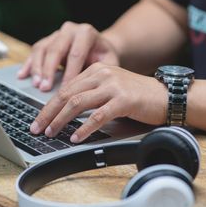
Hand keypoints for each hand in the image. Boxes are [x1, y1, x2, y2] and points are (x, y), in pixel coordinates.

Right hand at [17, 21, 119, 91]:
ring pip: (42, 48)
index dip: (69, 73)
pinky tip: (22, 76)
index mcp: (86, 32)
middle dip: (49, 70)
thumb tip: (90, 90)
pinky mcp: (47, 40)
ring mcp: (56, 34)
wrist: (99, 47)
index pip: (76, 54)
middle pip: (56, 49)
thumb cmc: (104, 58)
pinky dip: (28, 64)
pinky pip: (35, 51)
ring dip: (37, 68)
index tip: (65, 90)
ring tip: (36, 84)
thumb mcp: (109, 63)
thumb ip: (101, 73)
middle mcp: (69, 29)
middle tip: (45, 88)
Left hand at [29, 63, 166, 142]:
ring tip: (52, 133)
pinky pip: (98, 115)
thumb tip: (64, 113)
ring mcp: (113, 86)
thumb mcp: (110, 89)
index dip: (48, 105)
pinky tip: (76, 137)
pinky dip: (84, 128)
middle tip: (37, 128)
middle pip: (66, 94)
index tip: (39, 119)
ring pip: (78, 103)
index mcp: (96, 69)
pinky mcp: (124, 100)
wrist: (167, 96)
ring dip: (61, 120)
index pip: (65, 87)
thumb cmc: (138, 96)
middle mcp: (102, 74)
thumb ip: (90, 95)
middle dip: (48, 113)